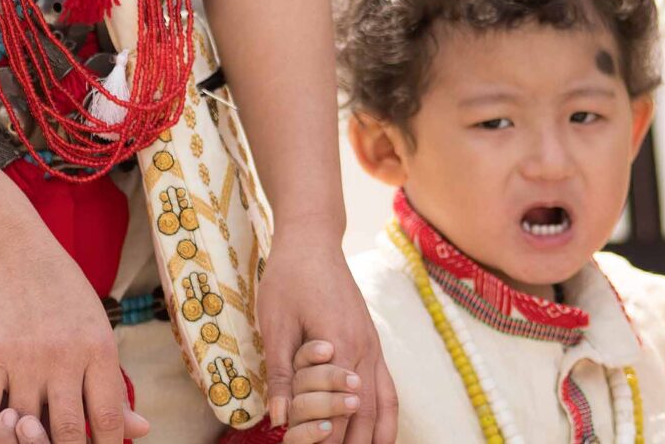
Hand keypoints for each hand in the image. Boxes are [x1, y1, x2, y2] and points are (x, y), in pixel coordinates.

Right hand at [0, 244, 146, 443]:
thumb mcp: (97, 331)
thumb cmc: (63, 296)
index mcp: (99, 351)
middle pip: (69, 431)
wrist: (14, 252)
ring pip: (27, 427)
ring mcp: (26, 356)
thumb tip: (142, 430)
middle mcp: (65, 356)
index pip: (109, 418)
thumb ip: (112, 383)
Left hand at [256, 230, 396, 443]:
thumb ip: (281, 373)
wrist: (312, 240)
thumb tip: (278, 419)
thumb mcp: (275, 324)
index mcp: (339, 346)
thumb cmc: (289, 277)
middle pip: (364, 414)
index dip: (321, 438)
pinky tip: (380, 433)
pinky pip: (389, 386)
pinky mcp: (372, 341)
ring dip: (376, 436)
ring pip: (383, 404)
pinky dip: (387, 414)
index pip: (336, 410)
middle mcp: (364, 349)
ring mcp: (373, 345)